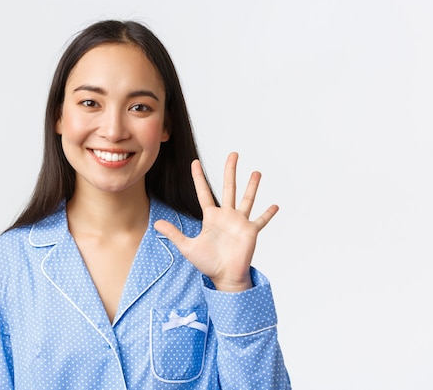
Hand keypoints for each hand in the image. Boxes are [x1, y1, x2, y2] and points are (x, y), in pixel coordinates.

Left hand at [154, 152, 278, 291]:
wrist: (224, 277)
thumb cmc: (208, 263)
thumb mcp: (188, 247)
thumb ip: (174, 234)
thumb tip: (156, 224)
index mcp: (211, 217)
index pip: (204, 192)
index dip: (198, 177)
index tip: (195, 162)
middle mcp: (226, 216)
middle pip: (228, 187)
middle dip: (230, 170)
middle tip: (233, 154)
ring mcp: (240, 222)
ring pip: (247, 199)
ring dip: (252, 186)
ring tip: (256, 172)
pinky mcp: (250, 232)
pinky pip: (261, 220)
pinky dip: (268, 214)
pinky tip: (275, 205)